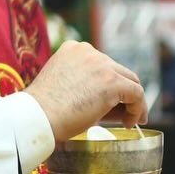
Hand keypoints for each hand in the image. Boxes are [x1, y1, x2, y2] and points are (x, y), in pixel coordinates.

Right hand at [25, 41, 146, 141]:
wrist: (37, 117)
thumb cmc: (44, 110)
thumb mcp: (65, 88)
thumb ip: (87, 87)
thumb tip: (117, 104)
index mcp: (72, 49)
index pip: (101, 65)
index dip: (108, 85)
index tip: (110, 102)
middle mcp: (88, 51)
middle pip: (118, 70)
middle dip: (123, 93)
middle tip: (125, 113)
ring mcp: (101, 64)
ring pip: (131, 81)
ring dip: (133, 101)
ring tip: (130, 120)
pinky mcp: (112, 82)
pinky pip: (136, 94)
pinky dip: (137, 109)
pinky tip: (129, 123)